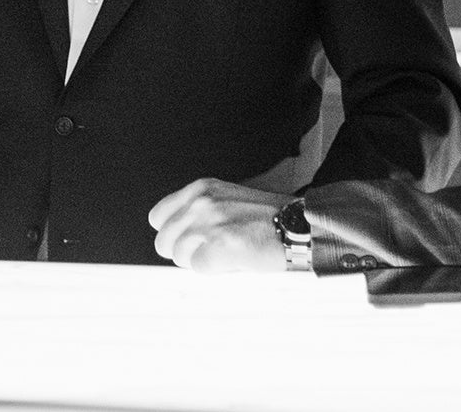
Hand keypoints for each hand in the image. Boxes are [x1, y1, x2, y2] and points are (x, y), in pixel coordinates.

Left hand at [148, 179, 290, 272]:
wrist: (302, 227)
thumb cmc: (270, 218)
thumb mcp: (229, 201)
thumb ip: (200, 213)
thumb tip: (175, 238)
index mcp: (201, 189)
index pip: (158, 218)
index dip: (174, 235)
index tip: (192, 242)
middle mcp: (202, 202)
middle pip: (165, 242)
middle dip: (186, 253)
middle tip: (214, 252)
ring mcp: (210, 222)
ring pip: (180, 258)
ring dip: (202, 262)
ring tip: (229, 254)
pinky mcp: (222, 245)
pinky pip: (199, 268)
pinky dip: (216, 271)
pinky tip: (236, 261)